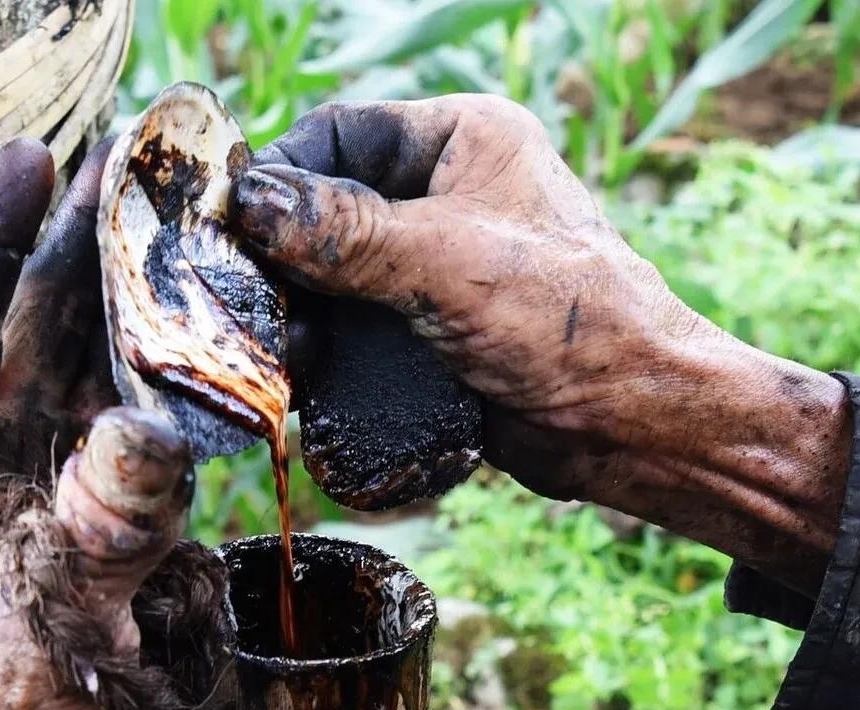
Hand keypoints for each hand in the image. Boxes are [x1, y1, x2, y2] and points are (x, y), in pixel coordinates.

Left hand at [0, 140, 209, 709]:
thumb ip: (96, 527)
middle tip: (131, 170)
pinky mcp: (131, 516)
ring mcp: (67, 489)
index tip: (28, 161)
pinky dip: (186, 378)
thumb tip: (151, 431)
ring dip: (139, 303)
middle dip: (78, 252)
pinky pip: (158, 424)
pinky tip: (215, 327)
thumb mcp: (42, 623)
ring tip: (178, 226)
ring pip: (103, 370)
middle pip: (37, 334)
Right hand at [232, 96, 848, 595]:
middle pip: (328, 209)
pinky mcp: (429, 332)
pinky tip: (304, 375)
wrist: (627, 425)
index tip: (232, 226)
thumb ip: (346, 234)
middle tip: (248, 304)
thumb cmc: (566, 325)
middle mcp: (446, 196)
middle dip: (285, 259)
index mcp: (464, 141)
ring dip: (301, 312)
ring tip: (277, 350)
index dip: (281, 175)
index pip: (342, 133)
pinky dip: (327, 348)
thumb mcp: (448, 265)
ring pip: (336, 276)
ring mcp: (435, 268)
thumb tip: (249, 204)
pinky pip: (357, 327)